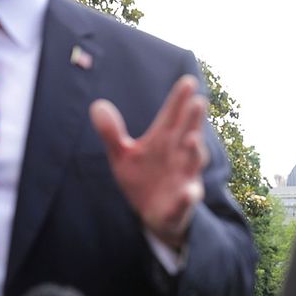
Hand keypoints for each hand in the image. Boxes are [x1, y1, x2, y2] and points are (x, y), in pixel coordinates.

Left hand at [89, 75, 207, 250]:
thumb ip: (112, 133)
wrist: (151, 214)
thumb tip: (97, 105)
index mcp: (164, 140)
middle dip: (193, 119)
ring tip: (192, 140)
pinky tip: (188, 193)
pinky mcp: (181, 203)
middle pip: (188, 133)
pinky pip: (186, 200)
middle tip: (199, 101)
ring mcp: (183, 178)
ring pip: (193, 163)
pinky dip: (187, 196)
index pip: (172, 116)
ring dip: (194, 152)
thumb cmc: (141, 178)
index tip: (188, 81)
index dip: (180, 100)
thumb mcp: (122, 155)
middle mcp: (179, 154)